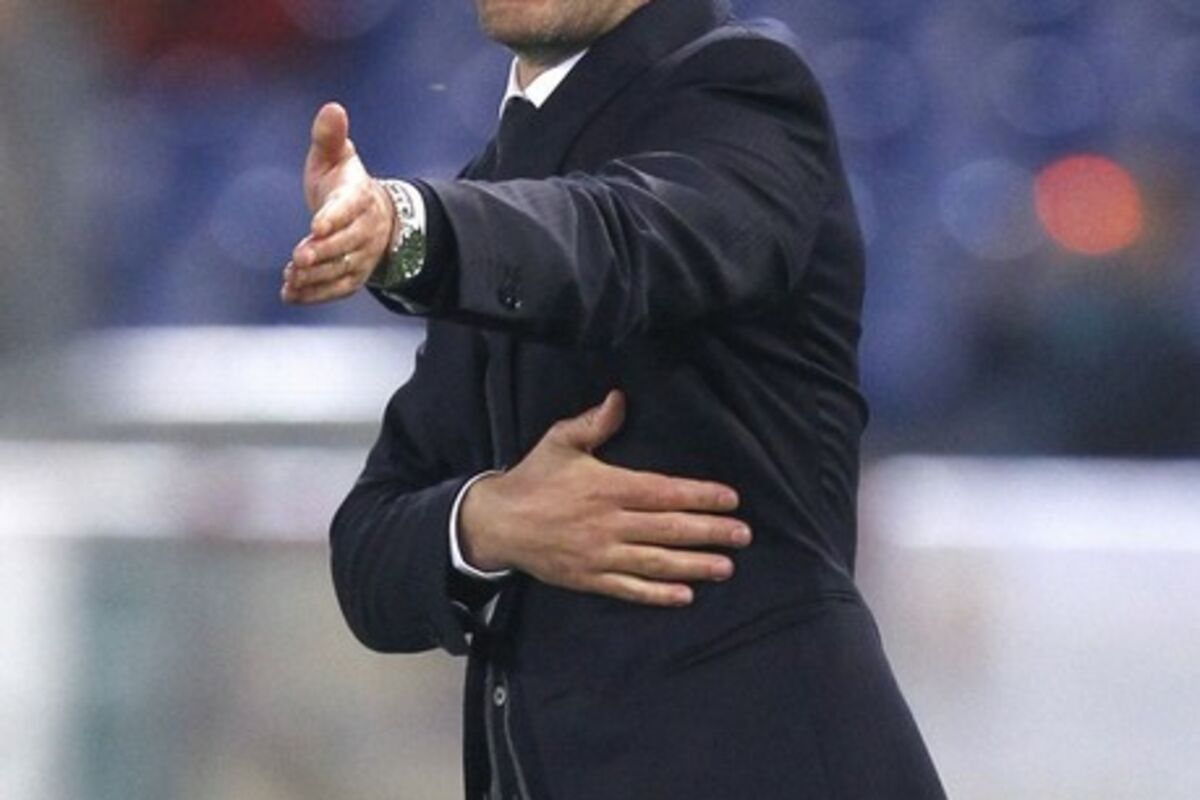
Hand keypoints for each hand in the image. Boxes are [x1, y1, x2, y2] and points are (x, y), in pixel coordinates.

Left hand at [281, 102, 393, 304]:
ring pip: (342, 270)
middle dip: (323, 253)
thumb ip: (330, 136)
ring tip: (291, 277)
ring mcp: (362, 255)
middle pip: (347, 244)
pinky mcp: (353, 276)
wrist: (373, 217)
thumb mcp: (336, 157)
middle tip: (298, 259)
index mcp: (359, 197)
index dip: (333, 218)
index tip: (315, 227)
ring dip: (316, 276)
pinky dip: (315, 294)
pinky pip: (338, 289)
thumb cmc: (344, 183)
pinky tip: (290, 294)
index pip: (349, 208)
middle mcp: (365, 229)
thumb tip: (332, 107)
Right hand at [460, 391, 751, 606]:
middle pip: (669, 529)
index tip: (730, 499)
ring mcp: (599, 554)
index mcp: (607, 486)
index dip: (700, 496)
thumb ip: (594, 422)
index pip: (664, 492)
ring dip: (695, 565)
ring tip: (727, 567)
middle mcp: (608, 522)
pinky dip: (658, 593)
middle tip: (744, 535)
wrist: (497, 523)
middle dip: (710, 532)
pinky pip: (629, 589)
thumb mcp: (560, 441)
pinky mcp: (589, 579)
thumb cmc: (533, 478)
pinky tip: (684, 595)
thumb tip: (620, 398)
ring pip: (656, 562)